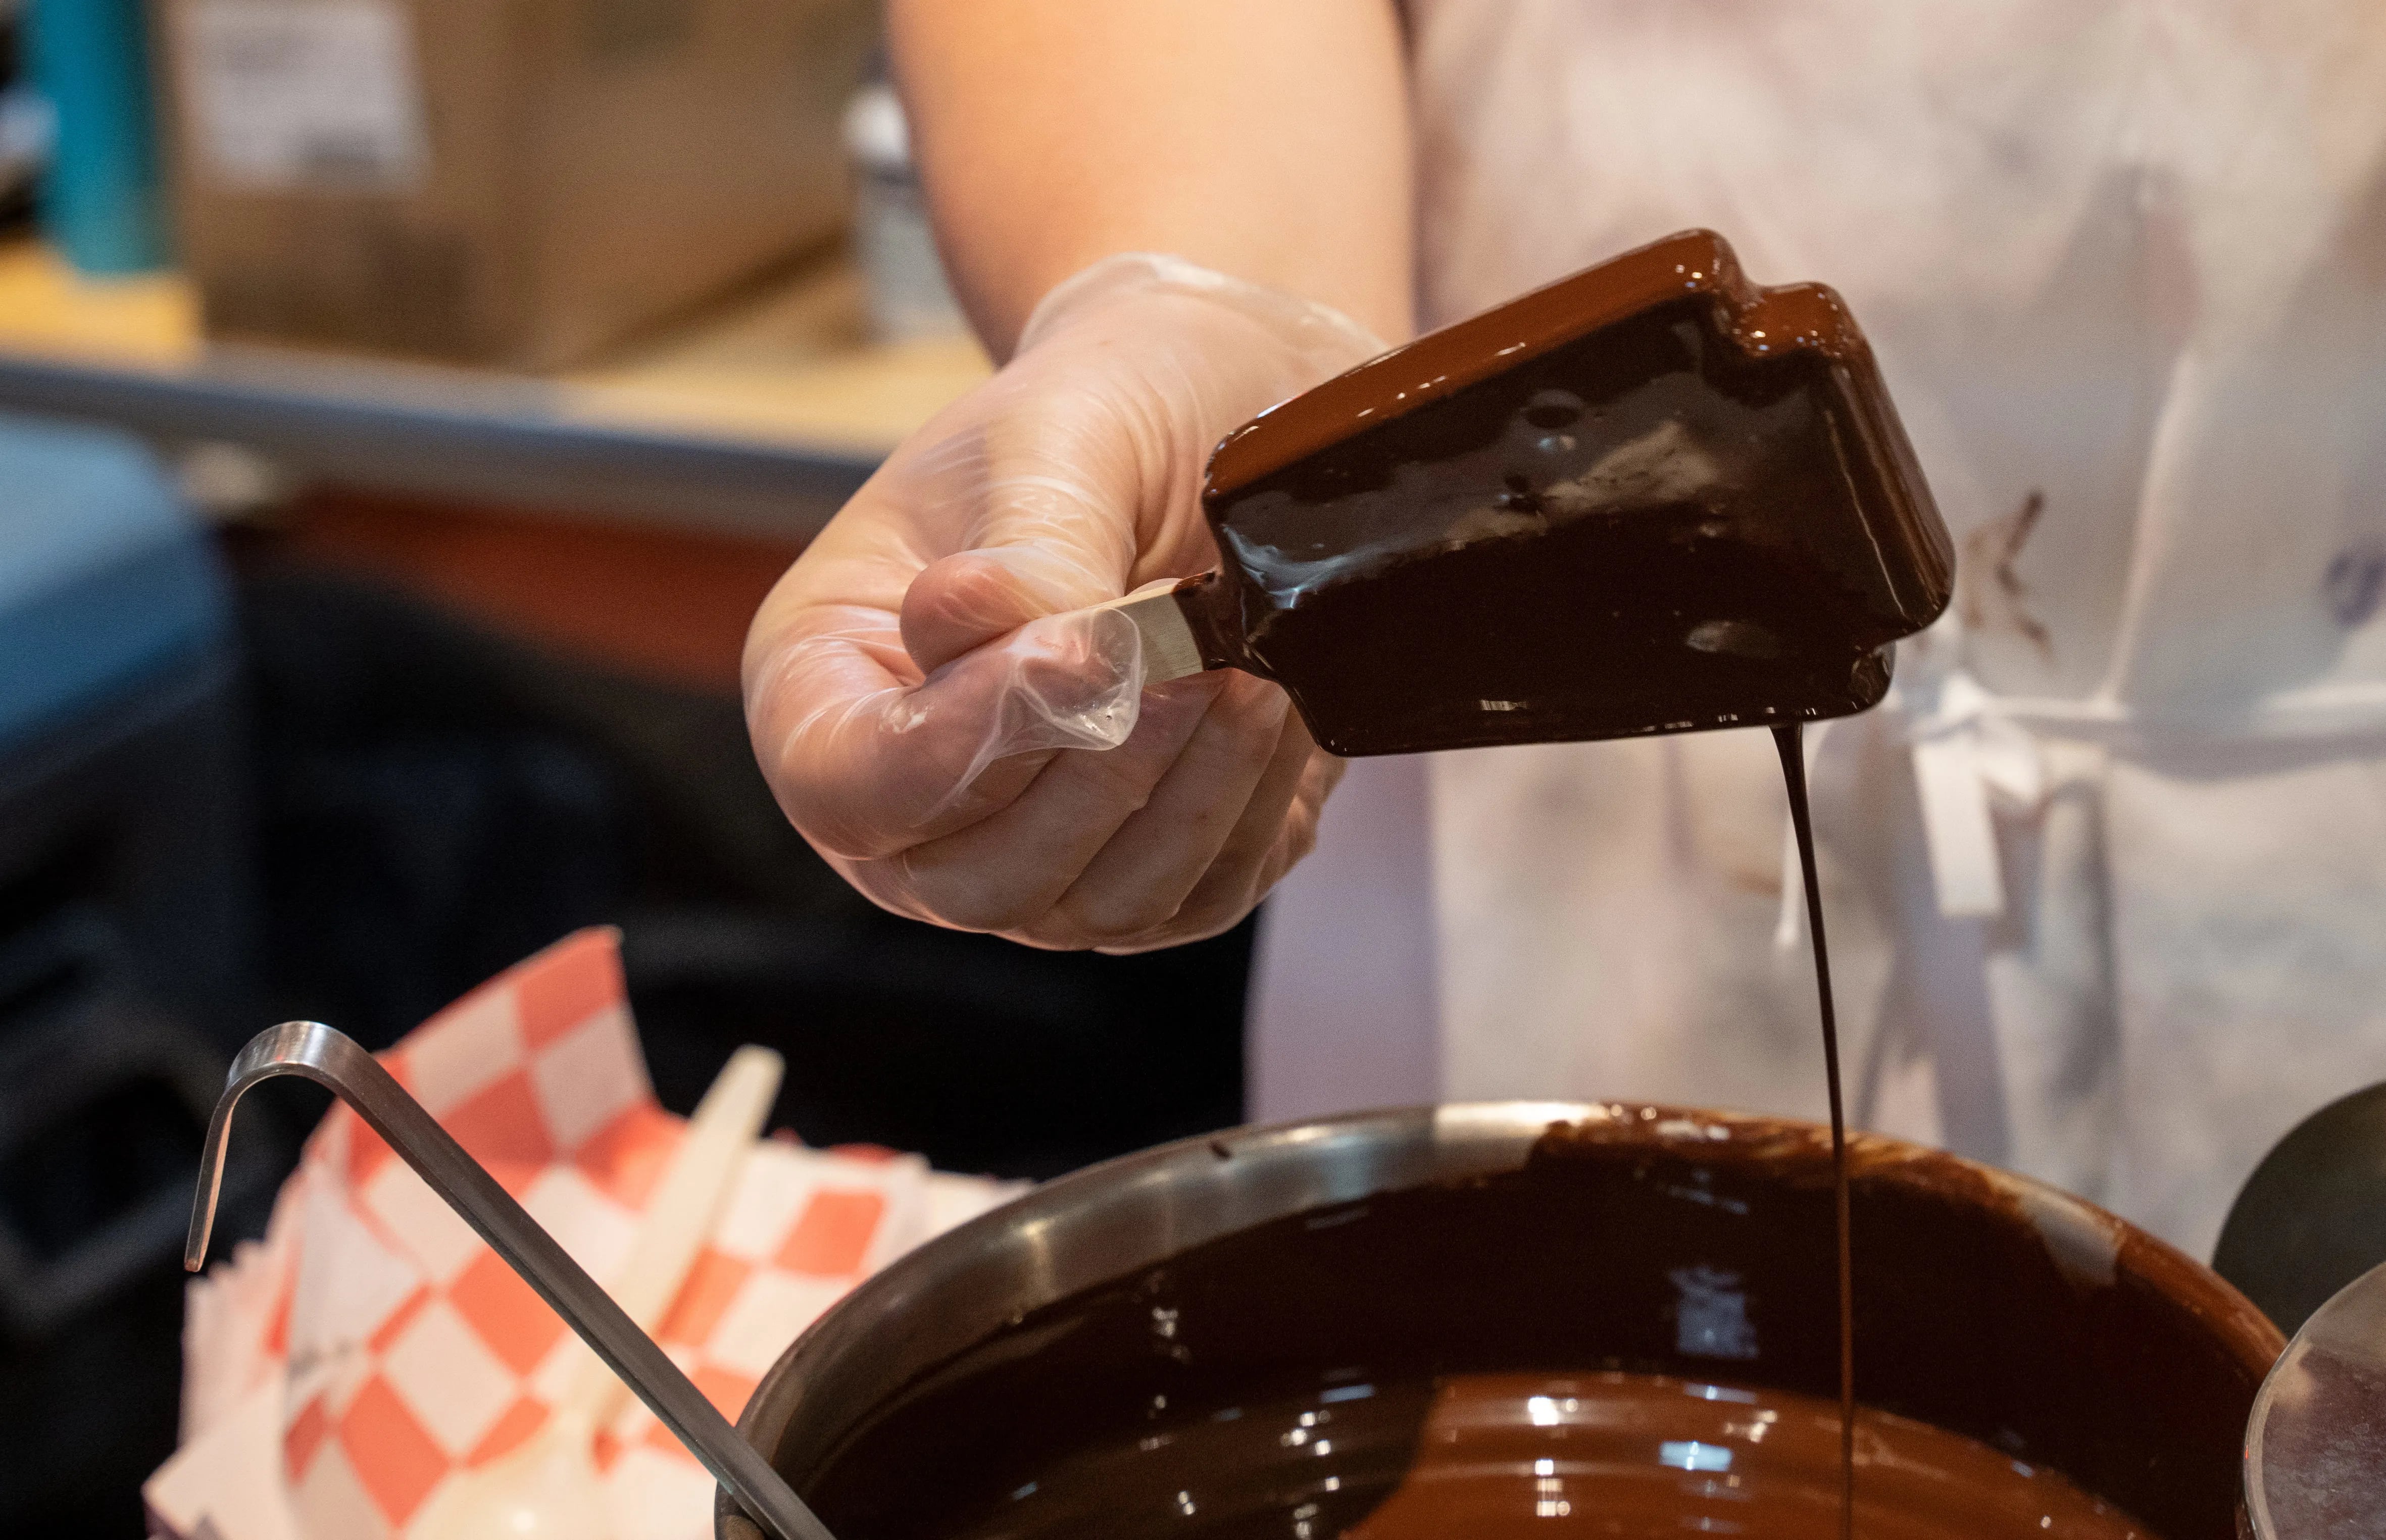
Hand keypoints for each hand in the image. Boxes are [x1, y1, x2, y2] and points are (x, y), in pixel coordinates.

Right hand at [744, 255, 1382, 950]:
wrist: (1214, 417)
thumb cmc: (1100, 415)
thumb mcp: (1053, 441)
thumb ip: (1029, 552)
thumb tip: (1012, 639)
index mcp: (823, 681)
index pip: (846, 787)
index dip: (956, 745)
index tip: (1076, 651)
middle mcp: (910, 801)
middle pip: (976, 878)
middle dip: (1099, 771)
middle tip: (1191, 651)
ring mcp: (1028, 853)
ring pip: (1097, 905)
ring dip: (1193, 793)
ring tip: (1253, 667)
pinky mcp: (1147, 875)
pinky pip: (1197, 897)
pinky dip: (1252, 813)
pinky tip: (1280, 710)